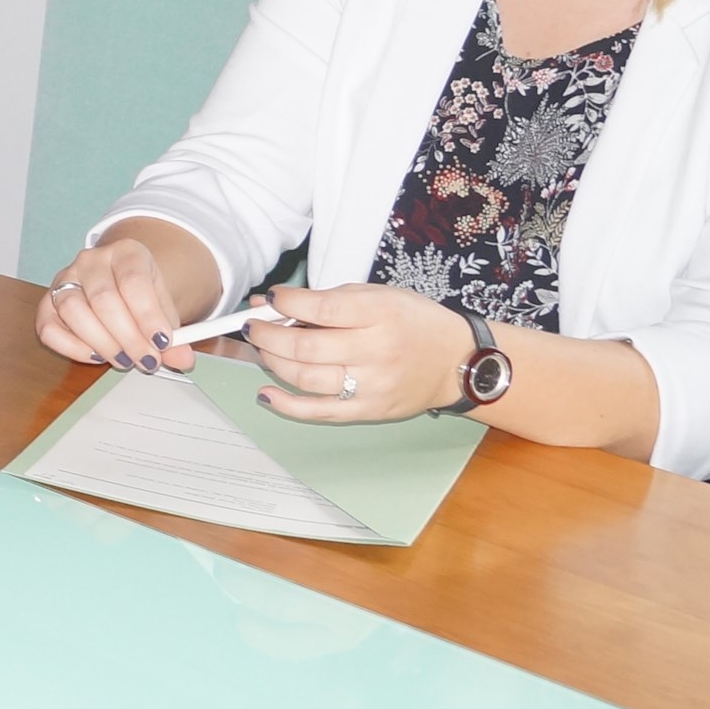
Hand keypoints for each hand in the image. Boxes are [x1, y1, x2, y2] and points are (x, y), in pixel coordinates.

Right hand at [40, 235, 200, 373]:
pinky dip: (73, 348)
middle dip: (128, 338)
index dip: (148, 316)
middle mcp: (90, 260)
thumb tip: (182, 359)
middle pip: (104, 299)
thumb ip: (175, 336)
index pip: (133, 281)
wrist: (122, 284)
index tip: (162, 343)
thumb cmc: (143, 296)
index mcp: (125, 252)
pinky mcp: (46, 303)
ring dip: (102, 343)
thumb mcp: (165, 308)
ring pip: (73, 311)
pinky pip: (49, 329)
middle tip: (146, 360)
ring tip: (124, 360)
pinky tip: (96, 355)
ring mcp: (64, 279)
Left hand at [243, 283, 479, 423]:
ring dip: (271, 362)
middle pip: (306, 348)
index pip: (321, 309)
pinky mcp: (369, 411)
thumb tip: (273, 301)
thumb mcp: (379, 296)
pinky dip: (285, 404)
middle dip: (267, 335)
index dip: (286, 303)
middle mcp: (377, 351)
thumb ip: (328, 299)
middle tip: (252, 327)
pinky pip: (318, 412)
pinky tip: (266, 392)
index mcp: (381, 314)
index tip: (270, 298)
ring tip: (261, 349)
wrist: (457, 362)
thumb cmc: (414, 323)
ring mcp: (372, 385)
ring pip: (305, 378)